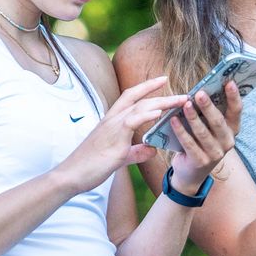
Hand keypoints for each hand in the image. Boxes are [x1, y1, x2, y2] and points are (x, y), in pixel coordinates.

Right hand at [53, 76, 185, 192]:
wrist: (71, 176)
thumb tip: (152, 150)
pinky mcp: (113, 139)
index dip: (147, 86)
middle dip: (162, 93)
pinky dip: (146, 115)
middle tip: (184, 92)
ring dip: (162, 102)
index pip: (131, 96)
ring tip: (181, 100)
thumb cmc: (91, 166)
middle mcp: (112, 119)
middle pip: (139, 98)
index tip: (163, 79)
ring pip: (140, 107)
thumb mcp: (119, 157)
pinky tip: (159, 112)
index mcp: (112, 120)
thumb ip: (136, 152)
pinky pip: (131, 122)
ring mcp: (112, 127)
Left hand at [165, 81, 243, 193]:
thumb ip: (209, 112)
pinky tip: (173, 120)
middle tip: (200, 93)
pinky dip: (181, 131)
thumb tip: (203, 88)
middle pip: (218, 121)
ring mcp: (215, 154)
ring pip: (203, 132)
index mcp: (232, 130)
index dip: (234, 96)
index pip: (236, 111)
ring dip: (193, 118)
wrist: (191, 172)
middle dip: (208, 106)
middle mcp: (227, 142)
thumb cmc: (200, 142)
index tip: (229, 82)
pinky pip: (189, 143)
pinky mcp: (200, 161)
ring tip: (185, 105)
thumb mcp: (209, 127)